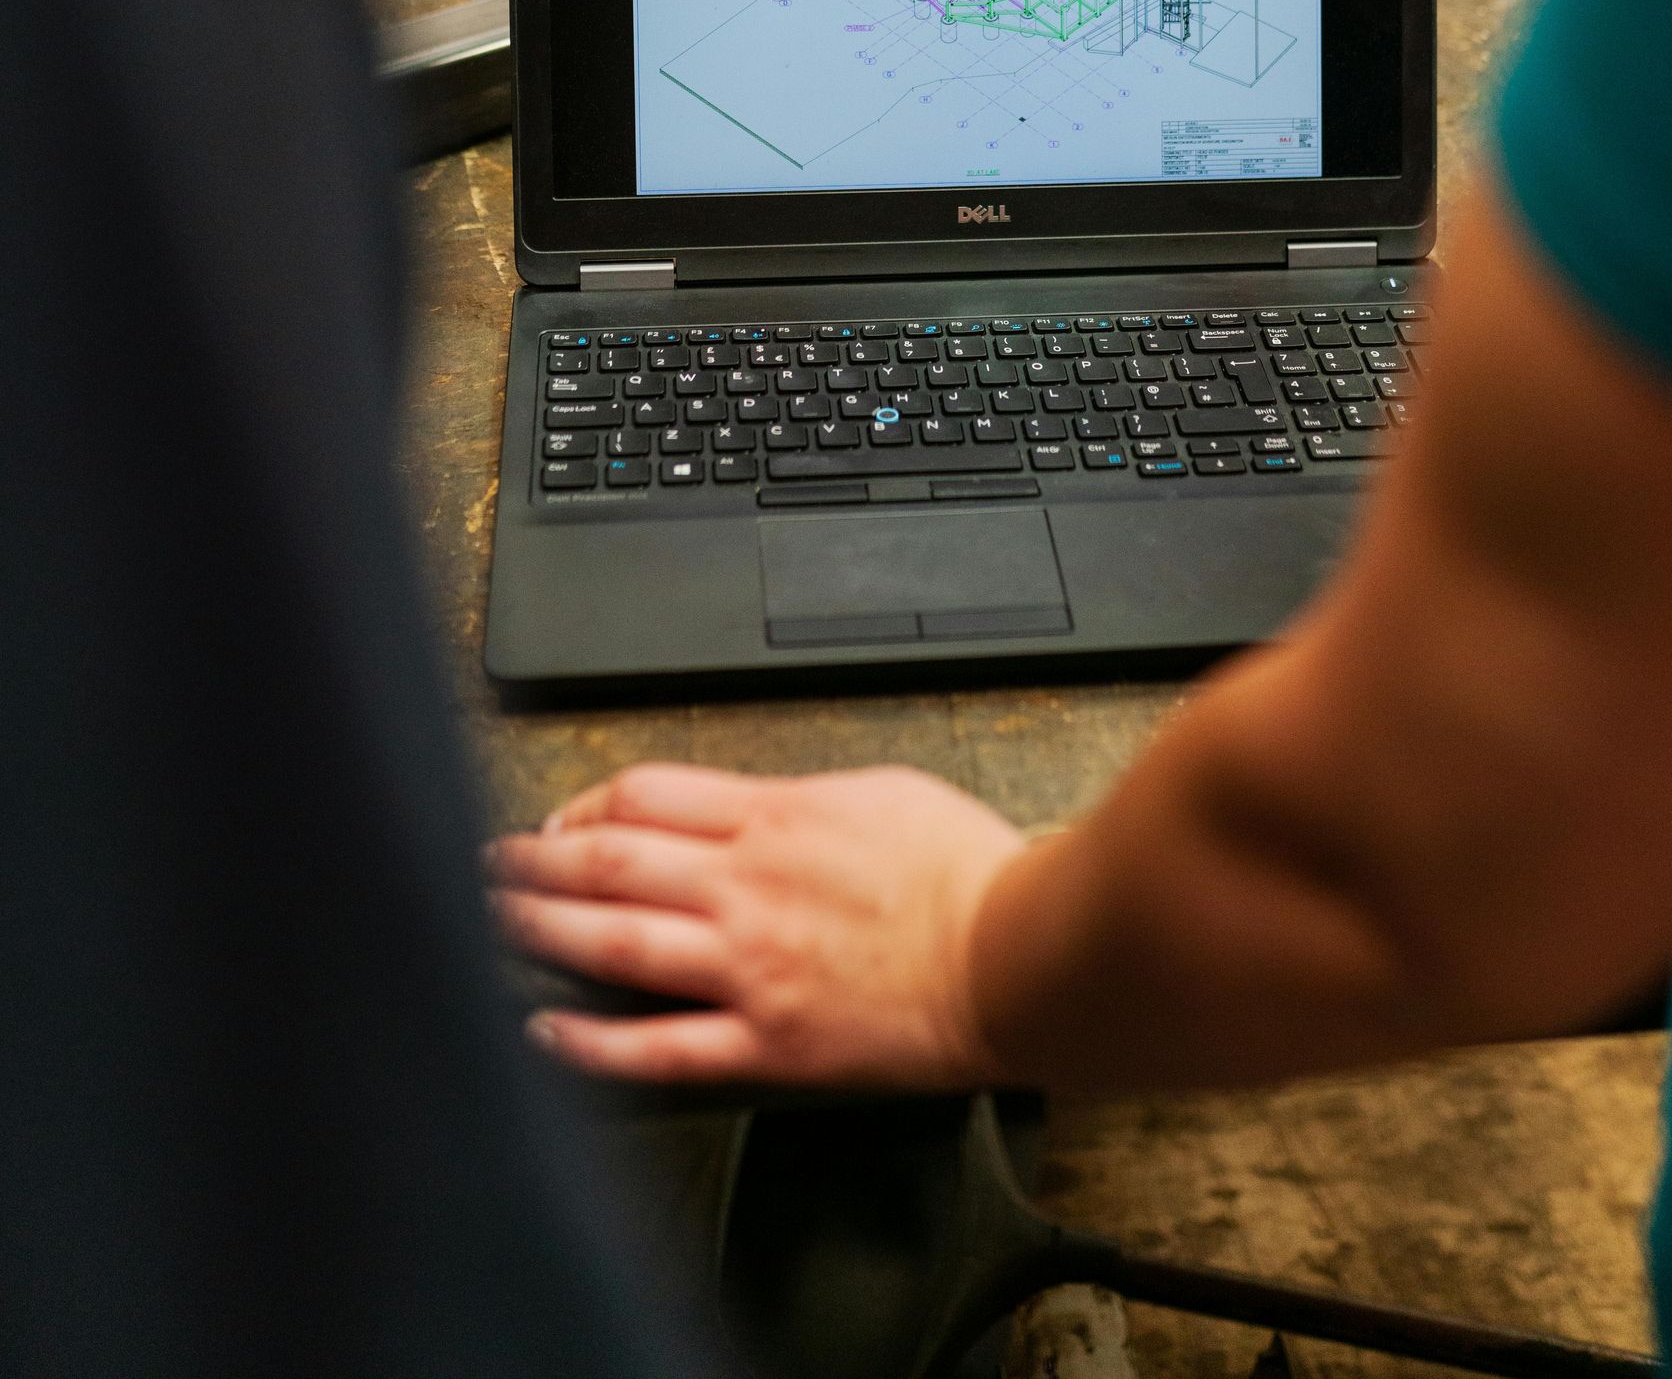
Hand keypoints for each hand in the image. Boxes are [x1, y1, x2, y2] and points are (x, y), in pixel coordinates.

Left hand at [486, 760, 1026, 1088]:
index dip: (585, 806)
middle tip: (487, 867)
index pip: (646, 797)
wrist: (1017, 953)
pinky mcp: (770, 1043)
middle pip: (611, 863)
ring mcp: (752, 968)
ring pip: (617, 945)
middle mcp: (748, 888)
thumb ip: (794, 799)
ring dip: (541, 933)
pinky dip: (593, 1042)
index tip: (559, 821)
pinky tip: (547, 1030)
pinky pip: (661, 1046)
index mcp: (774, 819)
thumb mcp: (876, 790)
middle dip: (535, 864)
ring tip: (493, 925)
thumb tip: (742, 805)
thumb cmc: (966, 871)